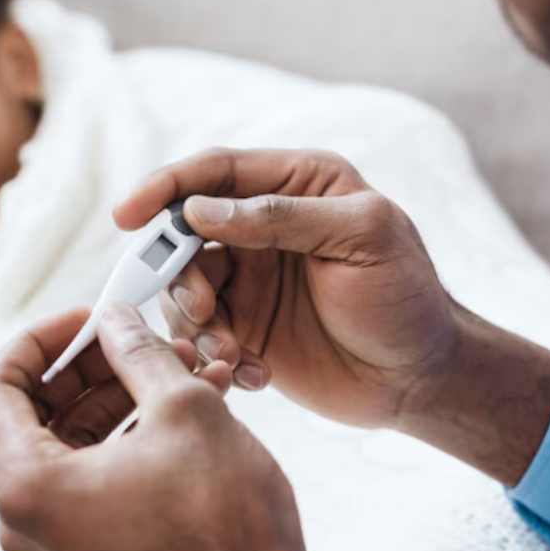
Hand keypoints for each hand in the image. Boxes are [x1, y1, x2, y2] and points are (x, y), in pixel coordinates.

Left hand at [0, 305, 347, 550]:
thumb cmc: (224, 525)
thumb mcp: (182, 407)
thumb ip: (137, 349)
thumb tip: (117, 317)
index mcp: (25, 487)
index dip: (42, 336)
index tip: (90, 315)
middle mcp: (27, 520)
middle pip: (36, 411)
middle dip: (95, 364)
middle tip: (140, 332)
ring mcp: (59, 539)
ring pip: (73, 439)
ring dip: (125, 394)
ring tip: (184, 363)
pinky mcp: (92, 548)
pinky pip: (95, 471)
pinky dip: (132, 432)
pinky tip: (189, 401)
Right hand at [115, 148, 549, 485]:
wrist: (422, 379)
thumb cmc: (406, 297)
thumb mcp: (361, 239)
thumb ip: (281, 216)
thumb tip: (199, 210)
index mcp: (296, 183)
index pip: (215, 171)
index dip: (166, 188)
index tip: (127, 215)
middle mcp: (263, 225)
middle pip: (184, 232)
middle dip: (178, 270)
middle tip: (204, 308)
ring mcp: (250, 278)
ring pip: (183, 287)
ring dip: (195, 322)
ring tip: (232, 351)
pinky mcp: (244, 329)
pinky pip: (199, 334)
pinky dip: (212, 355)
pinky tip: (254, 374)